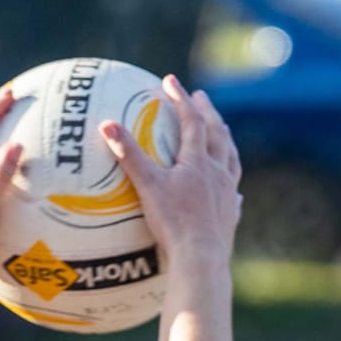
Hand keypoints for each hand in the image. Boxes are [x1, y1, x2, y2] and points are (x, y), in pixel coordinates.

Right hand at [102, 77, 240, 273]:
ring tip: (222, 131)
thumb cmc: (173, 223)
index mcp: (198, 161)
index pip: (191, 121)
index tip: (170, 81)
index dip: (180, 99)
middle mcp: (218, 172)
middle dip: (207, 112)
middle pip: (216, 133)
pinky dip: (231, 184)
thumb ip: (129, 155)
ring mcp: (228, 193)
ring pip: (230, 157)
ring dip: (225, 140)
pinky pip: (234, 192)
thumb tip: (106, 124)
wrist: (201, 259)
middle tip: (201, 97)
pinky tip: (233, 189)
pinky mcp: (231, 215)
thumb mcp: (147, 186)